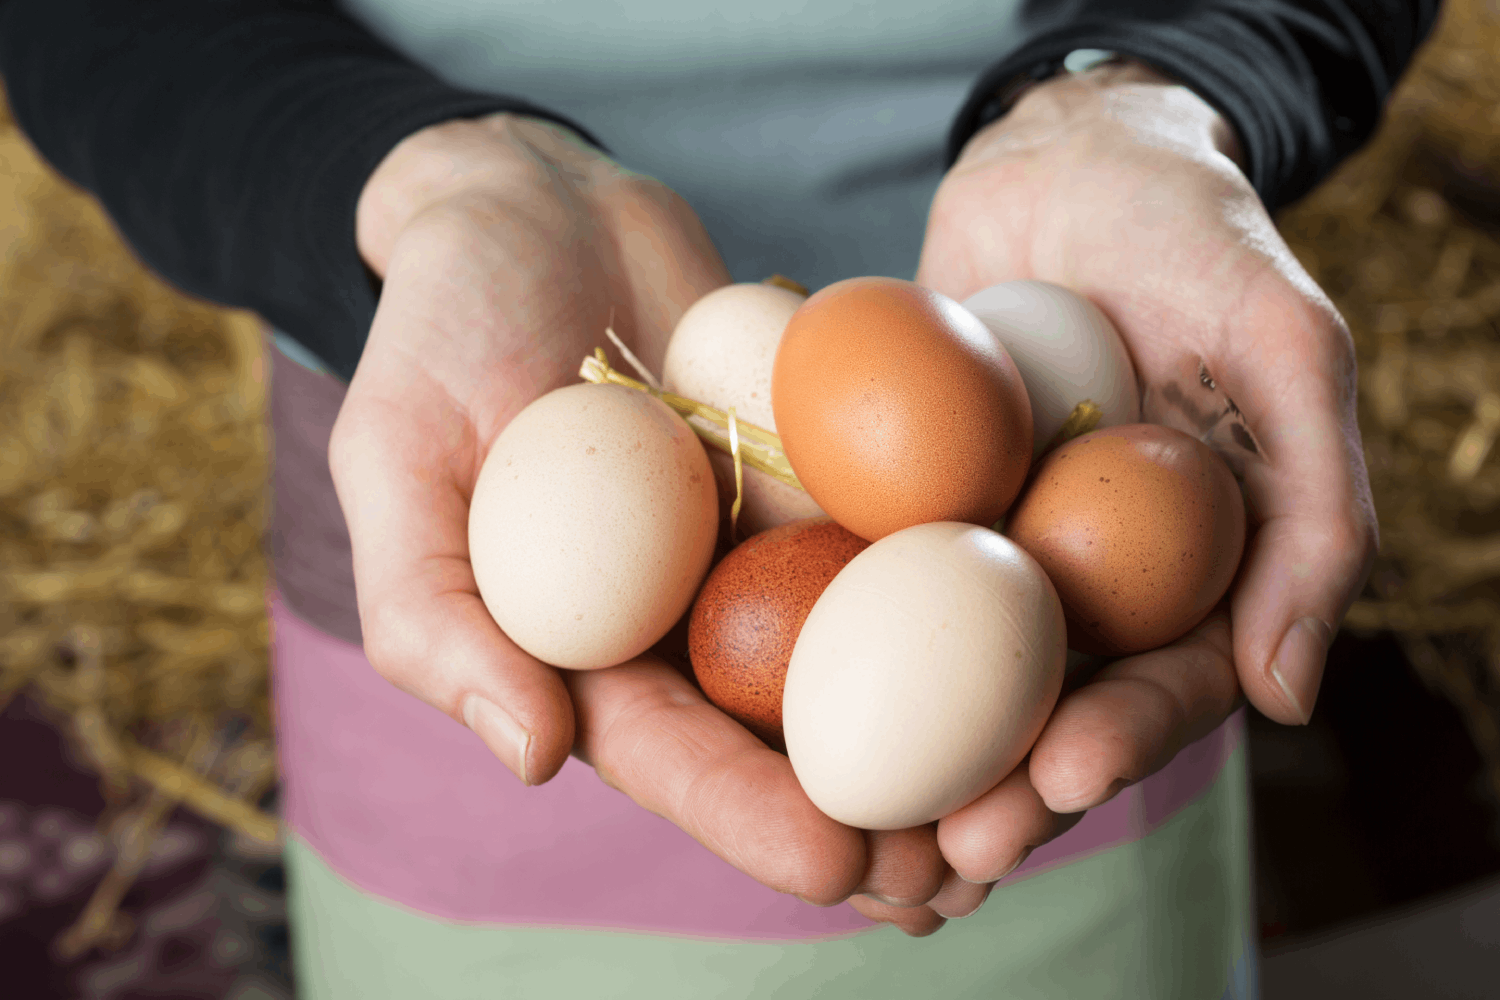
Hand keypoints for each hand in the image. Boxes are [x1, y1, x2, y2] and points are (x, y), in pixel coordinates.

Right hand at [328, 114, 961, 934]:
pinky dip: (975, 581)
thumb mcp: (394, 457)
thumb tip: (535, 758)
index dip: (749, 815)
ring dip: (950, 729)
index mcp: (587, 644)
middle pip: (787, 732)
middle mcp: (687, 612)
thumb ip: (435, 610)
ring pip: (867, 653)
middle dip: (877, 813)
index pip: (669, 750)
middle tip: (969, 864)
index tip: (838, 864)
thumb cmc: (440, 329)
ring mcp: (766, 542)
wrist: (537, 207)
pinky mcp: (832, 468)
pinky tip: (1059, 628)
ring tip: (1040, 788)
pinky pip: (907, 525)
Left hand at [899, 62, 1377, 911]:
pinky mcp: (902, 499)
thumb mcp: (1284, 346)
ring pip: (949, 666)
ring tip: (864, 808)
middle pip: (1048, 702)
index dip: (1124, 736)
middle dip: (1005, 782)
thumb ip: (1314, 509)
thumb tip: (1289, 698)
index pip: (1168, 677)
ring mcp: (989, 542)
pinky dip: (831, 630)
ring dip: (910, 746)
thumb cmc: (1194, 233)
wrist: (1066, 154)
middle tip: (950, 845)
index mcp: (1190, 565)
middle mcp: (1087, 572)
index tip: (1062, 775)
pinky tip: (781, 687)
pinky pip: (867, 568)